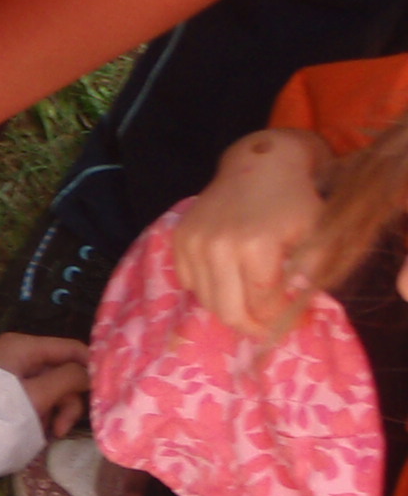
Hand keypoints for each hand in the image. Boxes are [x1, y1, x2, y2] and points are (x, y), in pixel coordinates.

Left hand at [0, 332, 90, 438]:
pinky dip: (43, 416)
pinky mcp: (8, 395)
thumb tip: (92, 371)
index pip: (72, 348)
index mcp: (24, 347)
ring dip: (58, 412)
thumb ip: (69, 379)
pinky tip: (40, 433)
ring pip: (53, 389)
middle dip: (68, 399)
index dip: (91, 368)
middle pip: (63, 371)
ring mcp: (13, 376)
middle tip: (63, 427)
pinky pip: (37, 400)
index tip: (104, 392)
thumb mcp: (37, 396)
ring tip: (51, 434)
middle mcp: (19, 356)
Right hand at [171, 127, 330, 336]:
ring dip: (233, 311)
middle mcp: (218, 247)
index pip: (263, 303)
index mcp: (255, 245)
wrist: (258, 165)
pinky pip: (191, 284)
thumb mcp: (317, 233)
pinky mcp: (179, 241)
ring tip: (254, 308)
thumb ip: (312, 272)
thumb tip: (299, 307)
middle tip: (271, 329)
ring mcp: (193, 244)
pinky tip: (231, 281)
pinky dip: (212, 291)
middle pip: (230, 311)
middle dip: (254, 328)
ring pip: (208, 302)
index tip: (300, 323)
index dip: (282, 321)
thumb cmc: (294, 201)